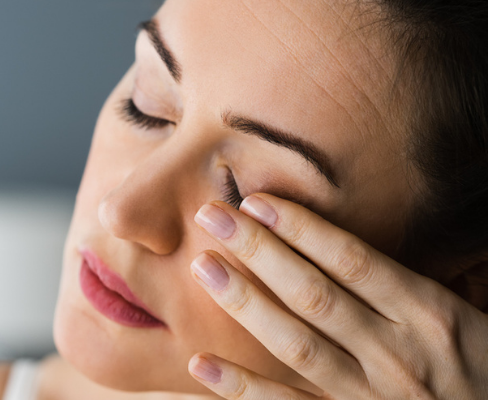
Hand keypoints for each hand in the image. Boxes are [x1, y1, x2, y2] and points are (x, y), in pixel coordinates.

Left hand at [187, 194, 487, 398]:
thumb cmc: (477, 369)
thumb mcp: (460, 318)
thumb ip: (402, 288)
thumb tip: (335, 246)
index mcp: (428, 313)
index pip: (352, 261)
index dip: (300, 228)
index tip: (256, 201)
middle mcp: (396, 352)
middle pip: (314, 293)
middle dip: (259, 250)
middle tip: (212, 216)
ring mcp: (370, 396)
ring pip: (296, 344)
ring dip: (245, 304)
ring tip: (203, 268)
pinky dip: (241, 387)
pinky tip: (201, 363)